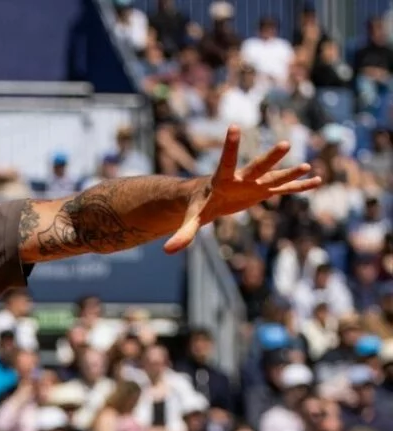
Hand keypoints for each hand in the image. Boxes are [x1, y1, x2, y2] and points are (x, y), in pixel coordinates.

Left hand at [164, 126, 322, 253]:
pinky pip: (284, 190)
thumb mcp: (191, 220)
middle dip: (271, 158)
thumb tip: (167, 251)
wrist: (210, 199)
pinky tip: (317, 181)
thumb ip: (183, 234)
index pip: (227, 161)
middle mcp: (242, 177)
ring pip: (275, 177)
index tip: (234, 126)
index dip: (231, 146)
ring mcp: (255, 184)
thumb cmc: (199, 205)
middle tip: (285, 144)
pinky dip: (299, 187)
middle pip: (258, 166)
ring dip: (290, 173)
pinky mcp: (263, 192)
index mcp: (223, 179)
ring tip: (307, 166)